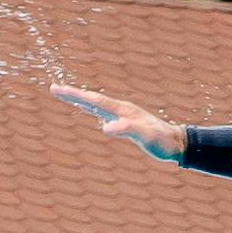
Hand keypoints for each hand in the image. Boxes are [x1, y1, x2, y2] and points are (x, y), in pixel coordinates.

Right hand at [50, 82, 185, 159]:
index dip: (75, 95)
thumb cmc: (162, 142)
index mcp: (122, 110)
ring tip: (66, 96)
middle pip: (92, 99)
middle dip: (73, 95)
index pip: (94, 100)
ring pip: (97, 105)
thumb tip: (105, 128)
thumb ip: (126, 130)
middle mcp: (121, 109)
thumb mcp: (144, 136)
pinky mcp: (127, 123)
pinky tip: (90, 111)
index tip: (57, 89)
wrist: (177, 143)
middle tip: (54, 89)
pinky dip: (93, 110)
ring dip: (81, 100)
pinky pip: (105, 113)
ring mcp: (124, 115)